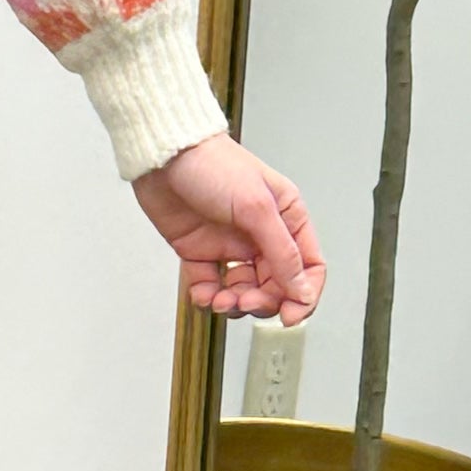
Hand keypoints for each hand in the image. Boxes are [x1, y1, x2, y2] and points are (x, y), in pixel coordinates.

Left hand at [133, 136, 323, 320]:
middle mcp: (261, 234)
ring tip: (220, 301)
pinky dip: (207, 297)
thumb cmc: (213, 164)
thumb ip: (282, 253)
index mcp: (285, 218)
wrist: (163, 154)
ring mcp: (230, 245)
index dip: (304, 295)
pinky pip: (210, 286)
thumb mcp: (256, 208)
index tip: (290, 316)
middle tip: (245, 303)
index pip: (308, 266)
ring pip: (243, 291)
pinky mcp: (200, 251)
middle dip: (263, 301)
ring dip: (234, 303)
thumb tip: (302, 290)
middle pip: (276, 285)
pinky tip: (203, 295)